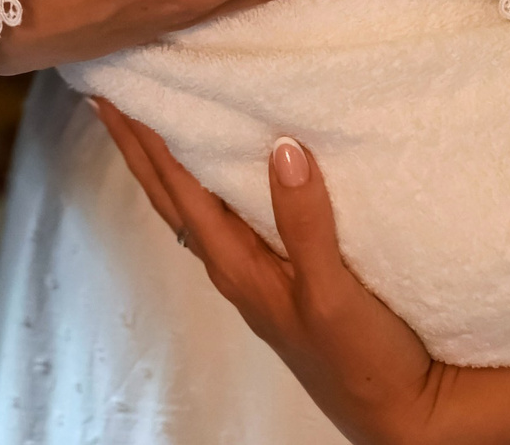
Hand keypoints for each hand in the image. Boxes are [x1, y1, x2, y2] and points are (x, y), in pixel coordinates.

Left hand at [93, 101, 465, 444]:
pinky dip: (209, 183)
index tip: (111, 96)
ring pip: (195, 206)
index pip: (177, 189)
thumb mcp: (332, 292)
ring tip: (147, 124)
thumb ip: (305, 223)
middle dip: (137, 148)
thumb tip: (281, 147)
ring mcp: (259, 274)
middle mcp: (237, 267)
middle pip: (170, 197)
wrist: (403, 415)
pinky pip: (230, 216)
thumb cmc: (362, 361)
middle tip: (106, 98)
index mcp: (237, 267)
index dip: (144, 141)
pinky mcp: (284, 277)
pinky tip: (219, 170)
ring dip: (166, 164)